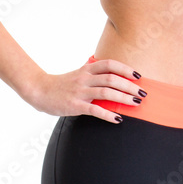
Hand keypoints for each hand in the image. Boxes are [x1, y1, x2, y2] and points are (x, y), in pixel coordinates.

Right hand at [22, 58, 145, 123]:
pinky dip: (108, 115)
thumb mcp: (79, 75)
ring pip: (106, 92)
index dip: (126, 69)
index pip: (110, 64)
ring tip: (136, 103)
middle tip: (143, 93)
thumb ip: (94, 75)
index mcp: (87, 69)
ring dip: (123, 98)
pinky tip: (118, 119)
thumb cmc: (62, 84)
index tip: (138, 75)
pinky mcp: (74, 105)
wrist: (39, 90)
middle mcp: (85, 78)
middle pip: (112, 79)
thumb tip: (115, 78)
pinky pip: (94, 110)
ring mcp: (80, 91)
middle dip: (130, 86)